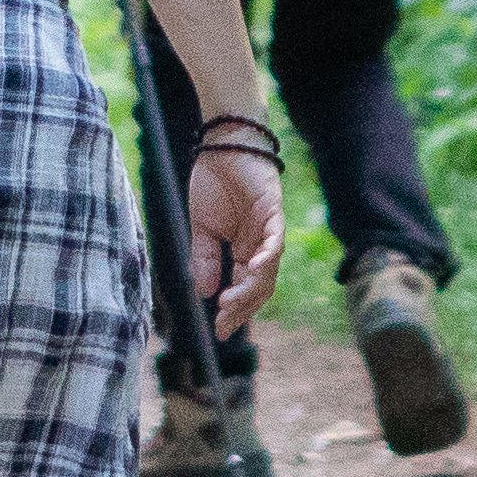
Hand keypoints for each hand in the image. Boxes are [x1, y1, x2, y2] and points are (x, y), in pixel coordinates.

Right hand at [183, 135, 284, 312]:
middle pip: (259, 287)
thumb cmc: (214, 183)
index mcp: (244, 251)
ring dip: (250, 289)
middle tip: (223, 323)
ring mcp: (269, 230)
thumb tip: (203, 293)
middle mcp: (260, 246)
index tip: (219, 332)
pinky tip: (254, 269)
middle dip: (242, 308)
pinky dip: (267, 256)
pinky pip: (275, 240)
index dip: (234, 311)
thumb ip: (205, 259)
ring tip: (229, 304)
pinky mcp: (273, 212)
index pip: (243, 288)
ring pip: (268, 269)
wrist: (222, 145)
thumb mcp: (202, 228)